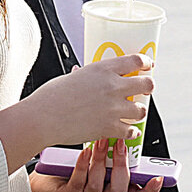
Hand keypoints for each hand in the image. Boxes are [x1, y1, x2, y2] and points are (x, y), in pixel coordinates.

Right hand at [0, 54, 153, 174]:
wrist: (43, 117)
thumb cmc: (51, 96)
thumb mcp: (74, 77)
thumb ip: (89, 77)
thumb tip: (94, 78)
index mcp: (103, 69)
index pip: (136, 60)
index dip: (146, 63)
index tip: (148, 66)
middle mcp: (112, 86)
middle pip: (146, 84)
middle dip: (148, 86)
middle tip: (145, 89)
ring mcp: (113, 108)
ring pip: (142, 110)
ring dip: (138, 111)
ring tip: (133, 112)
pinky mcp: (110, 127)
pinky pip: (132, 130)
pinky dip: (131, 131)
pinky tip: (128, 129)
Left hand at [30, 139, 163, 191]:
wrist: (41, 181)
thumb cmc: (70, 166)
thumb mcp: (94, 156)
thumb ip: (109, 144)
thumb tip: (121, 117)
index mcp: (112, 185)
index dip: (150, 188)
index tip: (159, 177)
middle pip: (122, 188)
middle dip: (121, 165)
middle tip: (120, 144)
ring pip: (100, 185)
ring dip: (100, 161)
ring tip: (98, 142)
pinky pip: (79, 183)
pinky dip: (82, 166)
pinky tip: (83, 152)